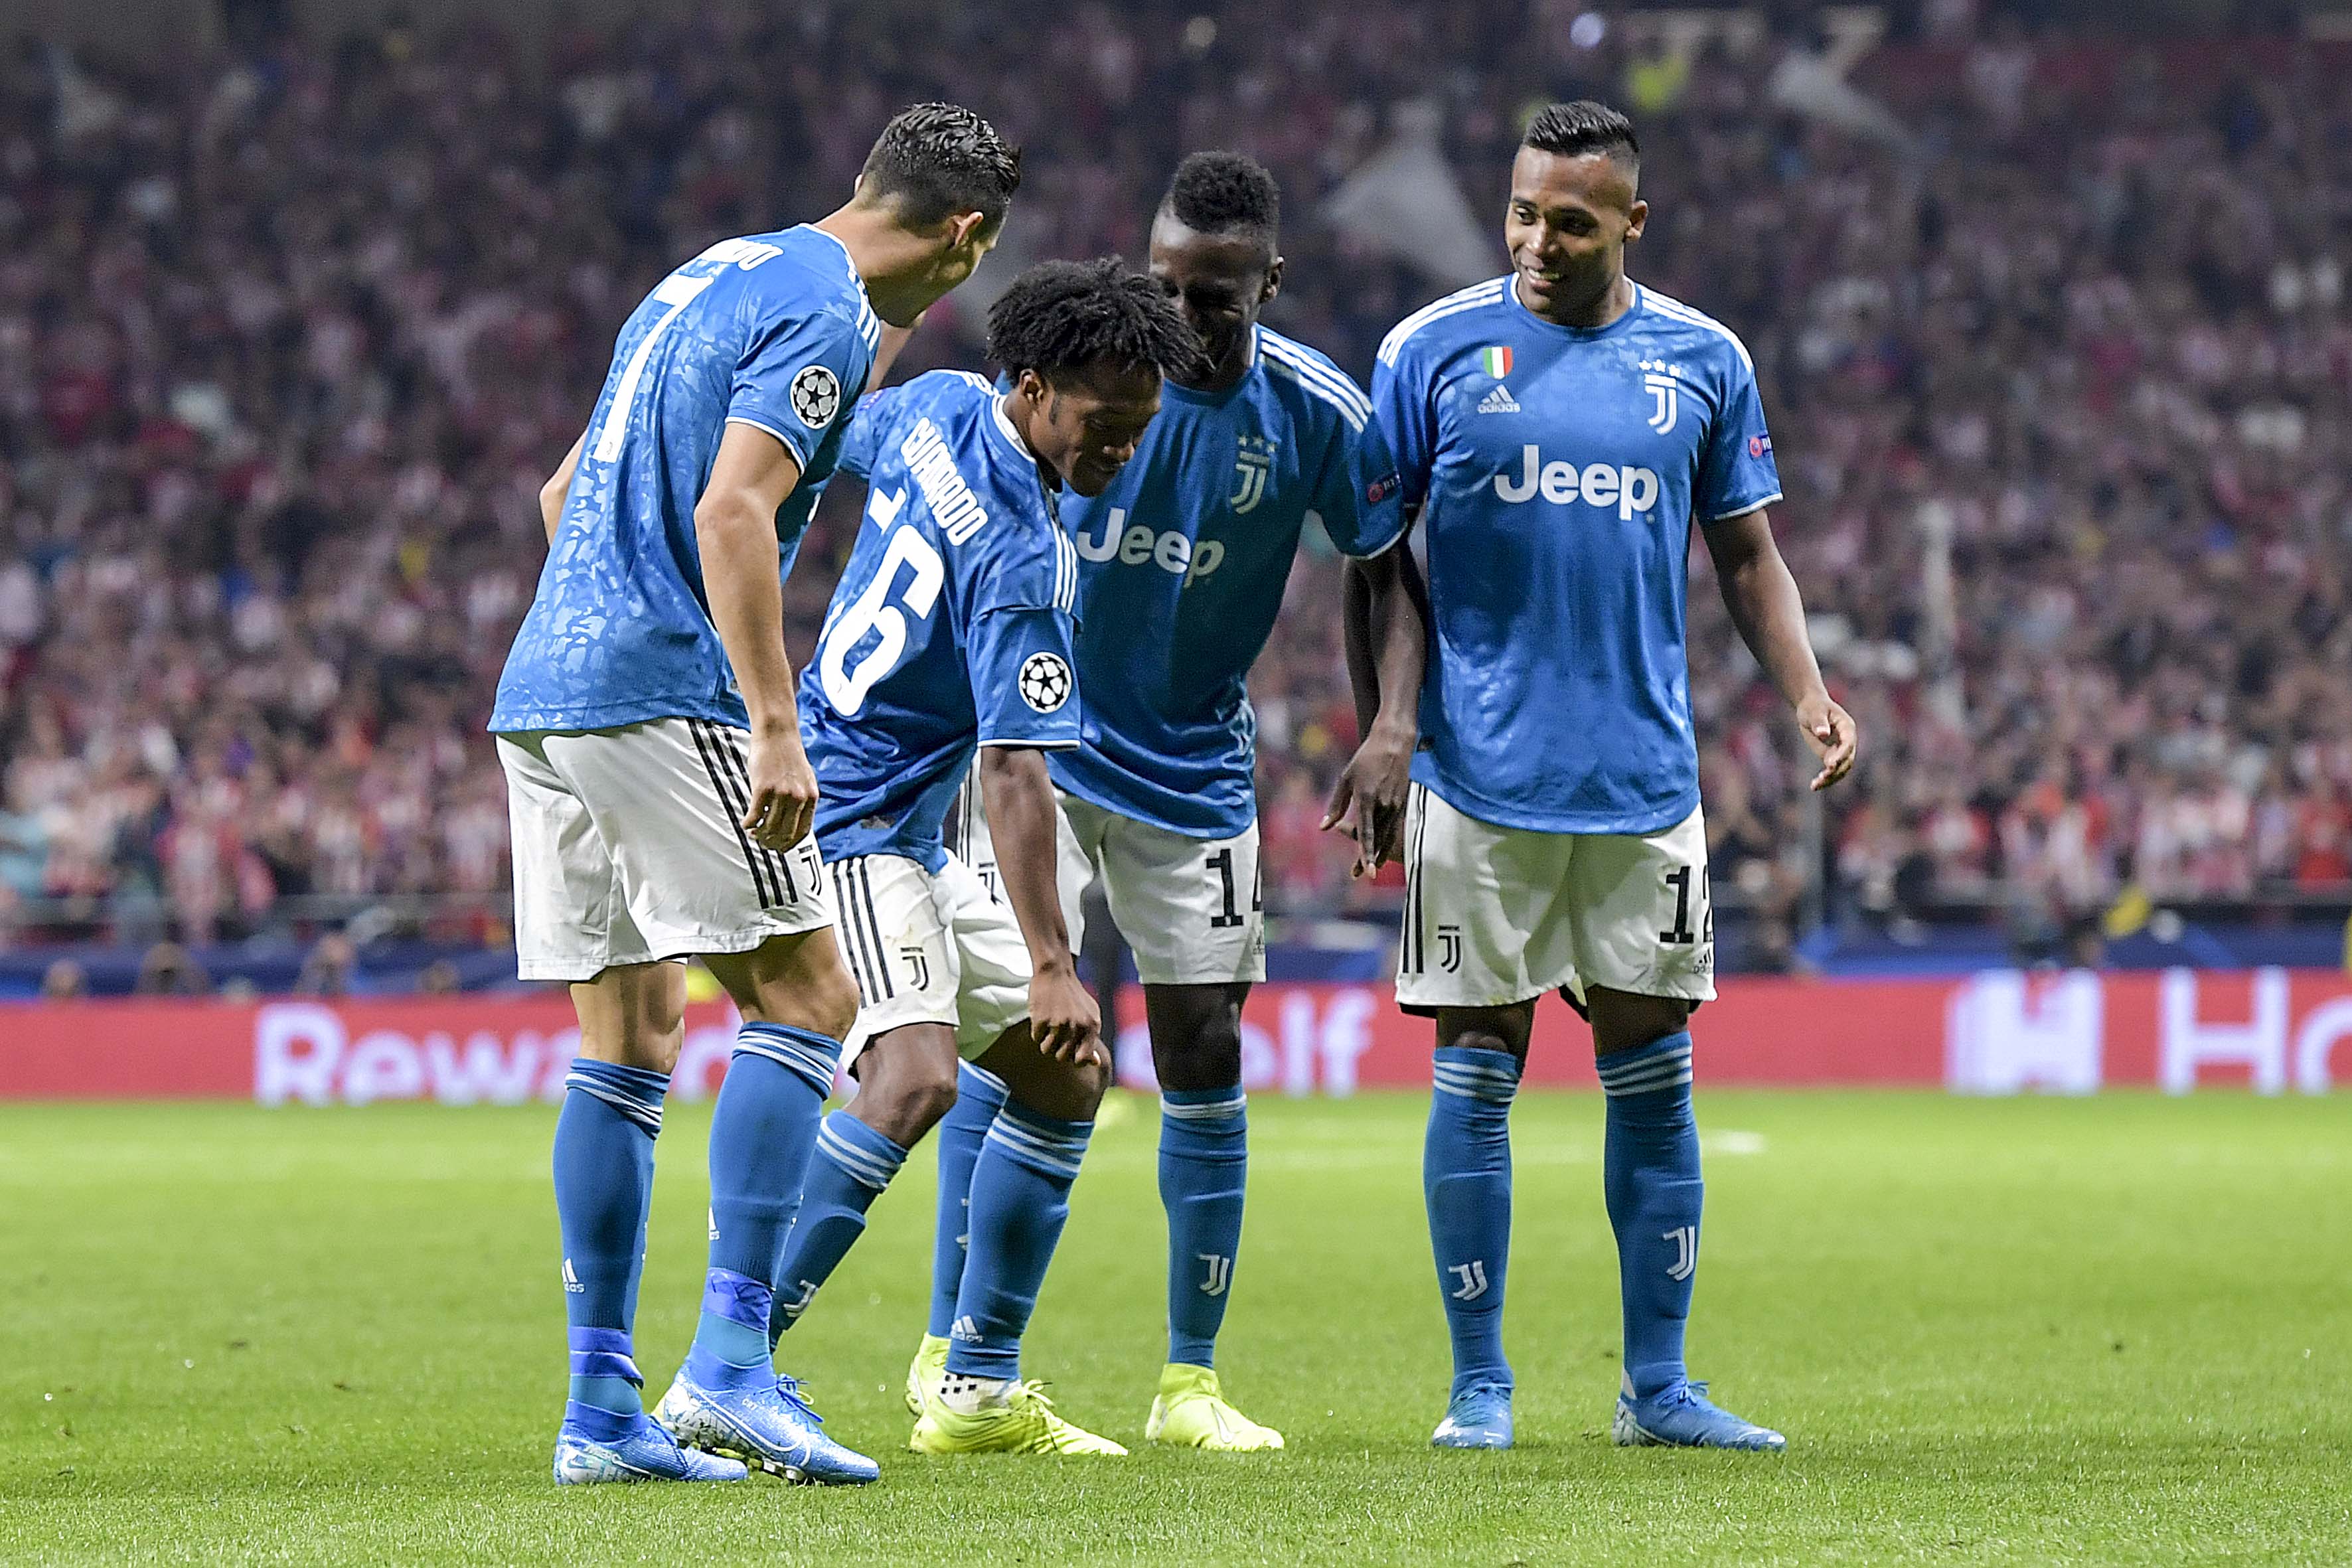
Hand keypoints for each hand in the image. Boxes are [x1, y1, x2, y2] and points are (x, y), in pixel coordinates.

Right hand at [742, 725, 819, 848]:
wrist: (777, 733)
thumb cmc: (787, 756)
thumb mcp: (804, 779)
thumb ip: (802, 799)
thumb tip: (793, 820)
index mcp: (811, 797)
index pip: (803, 832)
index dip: (790, 844)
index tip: (781, 848)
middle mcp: (798, 798)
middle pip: (785, 834)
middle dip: (773, 843)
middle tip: (763, 843)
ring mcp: (781, 794)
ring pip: (769, 828)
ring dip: (759, 836)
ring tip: (753, 833)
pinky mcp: (763, 788)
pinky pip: (754, 816)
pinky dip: (748, 824)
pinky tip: (745, 823)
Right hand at [1027, 961, 1104, 1067]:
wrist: (1056, 972)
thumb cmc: (1073, 995)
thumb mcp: (1089, 1015)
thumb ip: (1092, 1039)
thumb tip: (1095, 1063)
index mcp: (1092, 1026)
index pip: (1082, 1058)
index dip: (1075, 1060)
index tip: (1071, 1054)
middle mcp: (1076, 1026)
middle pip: (1062, 1057)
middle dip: (1057, 1051)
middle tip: (1057, 1038)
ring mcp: (1058, 1023)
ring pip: (1047, 1049)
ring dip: (1045, 1042)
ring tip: (1048, 1028)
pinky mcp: (1041, 1018)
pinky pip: (1036, 1037)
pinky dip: (1037, 1031)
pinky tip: (1042, 1017)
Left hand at [1322, 722, 1414, 876]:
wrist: (1394, 743)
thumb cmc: (1366, 759)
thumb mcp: (1346, 779)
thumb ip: (1336, 805)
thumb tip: (1324, 828)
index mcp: (1367, 799)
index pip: (1366, 833)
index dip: (1364, 854)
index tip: (1364, 871)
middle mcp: (1384, 805)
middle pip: (1378, 839)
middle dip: (1370, 859)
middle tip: (1360, 876)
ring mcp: (1396, 805)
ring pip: (1388, 835)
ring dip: (1380, 853)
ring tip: (1372, 869)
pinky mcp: (1402, 802)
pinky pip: (1395, 827)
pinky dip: (1389, 840)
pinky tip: (1383, 850)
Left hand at [1797, 694, 1857, 791]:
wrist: (1811, 706)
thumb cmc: (1814, 706)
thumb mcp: (1815, 711)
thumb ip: (1819, 721)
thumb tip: (1823, 734)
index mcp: (1847, 727)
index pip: (1848, 744)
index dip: (1841, 754)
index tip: (1830, 764)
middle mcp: (1848, 740)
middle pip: (1847, 759)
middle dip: (1836, 770)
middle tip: (1822, 777)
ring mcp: (1841, 749)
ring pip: (1841, 768)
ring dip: (1831, 778)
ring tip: (1815, 785)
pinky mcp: (1832, 755)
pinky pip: (1832, 770)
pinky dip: (1825, 778)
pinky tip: (1814, 786)